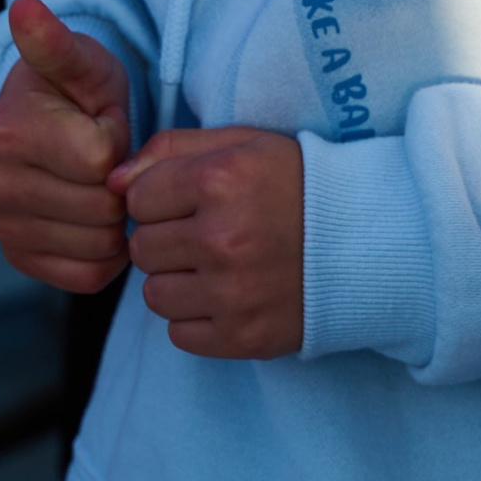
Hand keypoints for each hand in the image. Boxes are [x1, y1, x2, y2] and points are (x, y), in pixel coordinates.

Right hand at [0, 0, 132, 292]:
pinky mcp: (19, 257)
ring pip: (100, 245)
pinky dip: (106, 253)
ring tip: (99, 182)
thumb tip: (24, 6)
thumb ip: (57, 42)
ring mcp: (3, 225)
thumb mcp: (80, 60)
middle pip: (103, 207)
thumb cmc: (76, 88)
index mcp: (8, 131)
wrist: (50, 124)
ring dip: (115, 217)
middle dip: (119, 180)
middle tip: (103, 156)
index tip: (102, 122)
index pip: (101, 159)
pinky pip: (88, 276)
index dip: (119, 138)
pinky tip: (97, 215)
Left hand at [116, 125, 303, 359]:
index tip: (191, 199)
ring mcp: (232, 293)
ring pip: (154, 294)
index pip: (138, 198)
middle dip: (165, 239)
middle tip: (206, 232)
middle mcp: (222, 238)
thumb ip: (171, 149)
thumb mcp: (242, 143)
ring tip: (216, 265)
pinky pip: (178, 334)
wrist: (367, 239)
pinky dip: (195, 317)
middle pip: (141, 248)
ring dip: (176, 280)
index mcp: (220, 180)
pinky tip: (226, 295)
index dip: (160, 197)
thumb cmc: (298, 184)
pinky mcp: (242, 336)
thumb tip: (113, 182)